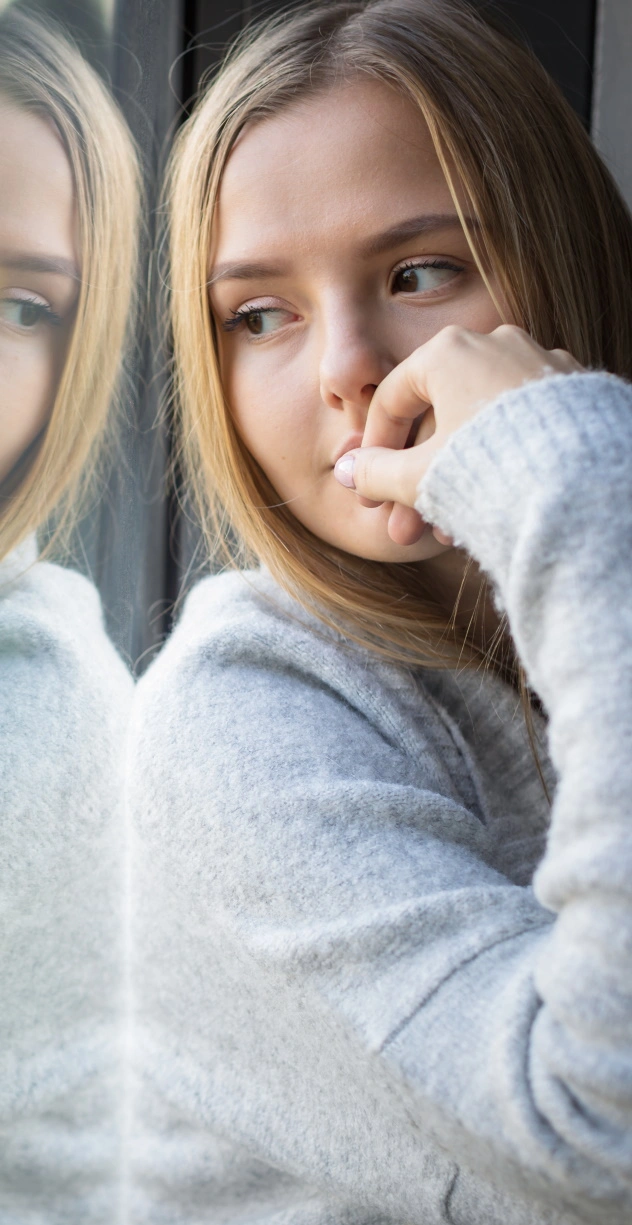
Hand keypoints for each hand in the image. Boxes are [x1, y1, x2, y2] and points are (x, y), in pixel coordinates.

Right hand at [334, 325, 582, 545]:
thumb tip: (349, 471)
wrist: (581, 486)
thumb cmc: (491, 471)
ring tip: (448, 534)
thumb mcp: (419, 478)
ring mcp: (539, 365)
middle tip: (404, 526)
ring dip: (455, 480)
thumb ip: (377, 472)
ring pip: (480, 428)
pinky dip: (497, 465)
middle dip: (416, 481)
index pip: (392, 398)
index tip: (368, 491)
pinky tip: (489, 511)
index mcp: (450, 350)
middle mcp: (496, 344)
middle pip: (439, 419)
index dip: (372, 450)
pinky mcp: (573, 394)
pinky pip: (519, 429)